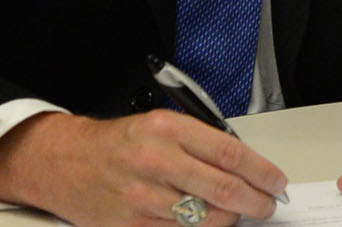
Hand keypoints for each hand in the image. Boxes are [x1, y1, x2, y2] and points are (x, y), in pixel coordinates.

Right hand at [0, 110, 287, 226]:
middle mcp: (156, 162)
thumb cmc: (120, 143)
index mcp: (168, 129)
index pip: (228, 152)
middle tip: (267, 205)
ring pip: (204, 218)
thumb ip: (200, 143)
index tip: (276, 181)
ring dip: (230, 220)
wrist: (66, 163)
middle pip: (221, 189)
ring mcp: (143, 198)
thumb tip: (244, 167)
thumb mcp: (161, 125)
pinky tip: (208, 224)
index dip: (260, 171)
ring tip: (239, 214)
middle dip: (254, 201)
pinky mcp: (132, 226)